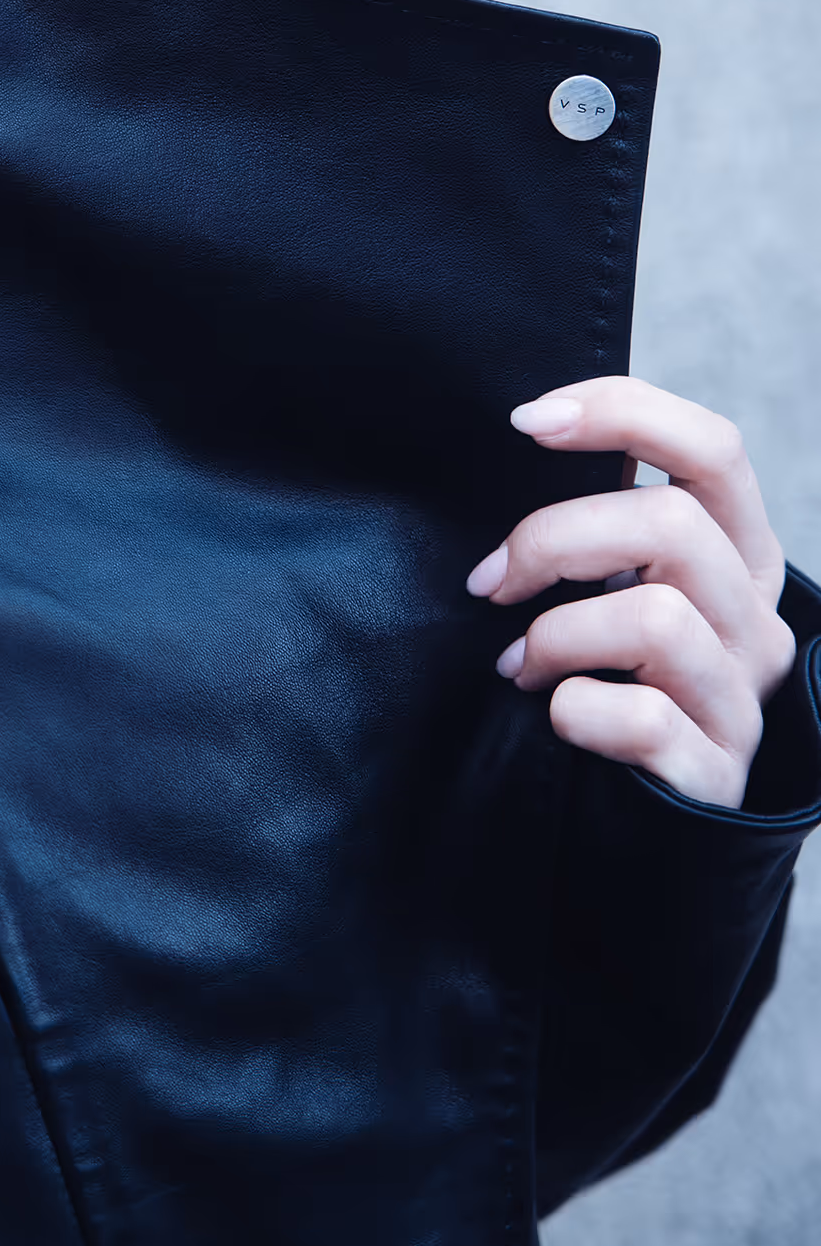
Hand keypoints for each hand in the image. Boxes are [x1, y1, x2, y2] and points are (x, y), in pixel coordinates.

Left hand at [466, 377, 795, 806]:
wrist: (640, 832)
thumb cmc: (609, 683)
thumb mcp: (620, 590)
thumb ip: (605, 527)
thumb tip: (526, 441)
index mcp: (738, 553)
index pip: (713, 446)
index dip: (622, 412)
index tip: (525, 420)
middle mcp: (757, 618)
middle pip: (672, 524)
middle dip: (553, 539)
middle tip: (489, 583)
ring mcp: (744, 699)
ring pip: (655, 619)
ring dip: (555, 634)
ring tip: (517, 665)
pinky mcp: (715, 772)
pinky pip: (640, 716)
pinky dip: (574, 709)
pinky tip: (555, 718)